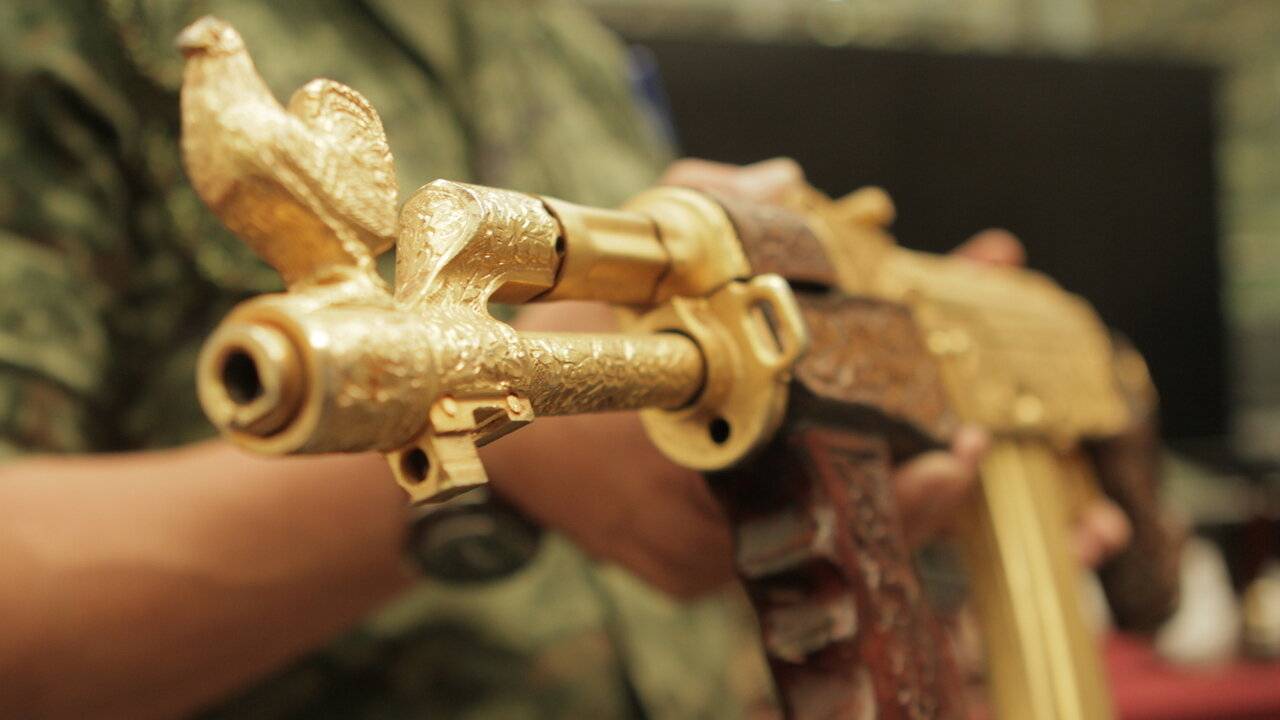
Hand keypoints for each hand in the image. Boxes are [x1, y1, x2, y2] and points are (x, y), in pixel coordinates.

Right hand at [483, 158, 993, 596]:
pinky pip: (773, 546)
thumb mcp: (618, 265)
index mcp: (685, 460)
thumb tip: (787, 183)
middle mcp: (701, 535)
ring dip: (881, 497)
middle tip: (971, 440)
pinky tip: (859, 469)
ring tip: (940, 454)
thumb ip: (700, 205)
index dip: (912, 481)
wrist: (499, 441)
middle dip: (919, 481)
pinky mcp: (688, 576)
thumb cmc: (558, 351)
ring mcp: (695, 567)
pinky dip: (819, 507)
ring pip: (812, 545)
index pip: (822, 487)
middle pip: (839, 525)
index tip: (964, 447)